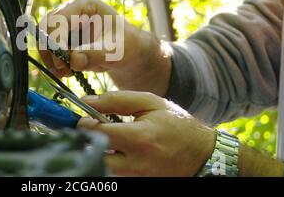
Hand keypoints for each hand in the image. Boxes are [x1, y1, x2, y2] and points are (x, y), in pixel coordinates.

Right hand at [38, 0, 171, 93]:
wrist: (128, 51)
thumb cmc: (126, 45)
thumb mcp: (115, 51)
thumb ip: (96, 55)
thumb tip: (74, 60)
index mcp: (83, 3)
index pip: (58, 20)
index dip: (55, 42)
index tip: (62, 64)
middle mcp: (70, 8)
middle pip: (46, 28)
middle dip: (51, 51)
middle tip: (63, 70)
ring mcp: (64, 21)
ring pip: (44, 39)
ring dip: (51, 58)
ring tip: (67, 73)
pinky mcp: (62, 34)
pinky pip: (49, 48)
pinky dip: (54, 61)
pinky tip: (68, 71)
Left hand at [77, 91, 215, 175]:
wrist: (201, 153)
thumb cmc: (175, 124)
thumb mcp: (149, 103)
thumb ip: (116, 100)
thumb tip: (86, 101)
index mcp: (140, 138)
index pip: (98, 133)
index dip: (84, 124)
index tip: (83, 118)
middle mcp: (137, 163)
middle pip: (95, 155)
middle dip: (86, 141)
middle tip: (87, 130)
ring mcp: (136, 176)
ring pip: (102, 165)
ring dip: (97, 150)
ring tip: (105, 138)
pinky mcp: (137, 182)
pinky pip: (113, 173)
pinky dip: (109, 160)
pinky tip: (116, 149)